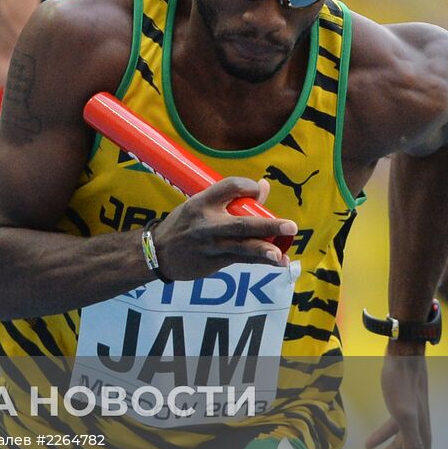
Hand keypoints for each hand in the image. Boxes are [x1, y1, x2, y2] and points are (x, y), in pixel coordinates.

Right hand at [151, 177, 297, 281]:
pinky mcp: (213, 262)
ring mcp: (210, 245)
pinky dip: (260, 261)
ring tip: (280, 255)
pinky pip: (241, 260)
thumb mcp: (198, 205)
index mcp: (201, 202)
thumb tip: (263, 187)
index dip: (249, 186)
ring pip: (241, 247)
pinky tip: (277, 262)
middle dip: (267, 225)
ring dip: (263, 250)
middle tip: (290, 226)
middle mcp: (206, 223)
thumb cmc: (183, 225)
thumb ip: (229, 198)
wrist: (157, 253)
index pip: (230, 186)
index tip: (258, 191)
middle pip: (241, 223)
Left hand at [364, 343, 432, 448]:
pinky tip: (367, 444)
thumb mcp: (404, 417)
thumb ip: (412, 446)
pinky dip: (380, 439)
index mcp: (423, 437)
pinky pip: (391, 429)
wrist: (403, 356)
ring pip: (398, 447)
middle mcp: (420, 430)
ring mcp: (410, 419)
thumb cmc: (402, 385)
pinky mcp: (400, 407)